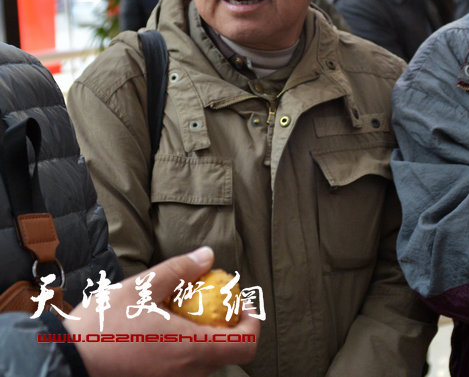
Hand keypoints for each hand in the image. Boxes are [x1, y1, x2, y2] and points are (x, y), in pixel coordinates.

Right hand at [66, 247, 259, 376]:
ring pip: (205, 364)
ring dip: (207, 339)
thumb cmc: (101, 326)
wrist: (63, 361)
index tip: (244, 305)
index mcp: (190, 349)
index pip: (245, 345)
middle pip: (227, 354)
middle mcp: (186, 373)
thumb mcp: (141, 288)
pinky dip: (186, 351)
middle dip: (230, 328)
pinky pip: (184, 370)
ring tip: (188, 314)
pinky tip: (167, 331)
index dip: (253, 324)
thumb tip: (207, 255)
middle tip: (219, 304)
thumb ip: (179, 270)